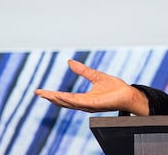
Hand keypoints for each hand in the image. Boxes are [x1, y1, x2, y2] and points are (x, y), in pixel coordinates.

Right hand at [34, 59, 148, 115]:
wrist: (128, 94)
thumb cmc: (116, 88)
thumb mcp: (96, 76)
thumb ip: (83, 71)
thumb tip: (70, 62)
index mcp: (84, 98)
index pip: (64, 96)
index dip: (52, 94)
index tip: (40, 91)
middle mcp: (84, 104)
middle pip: (63, 102)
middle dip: (50, 97)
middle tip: (38, 93)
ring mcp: (88, 105)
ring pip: (68, 103)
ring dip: (56, 99)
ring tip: (45, 94)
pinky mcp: (94, 105)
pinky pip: (79, 103)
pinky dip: (68, 100)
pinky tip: (60, 96)